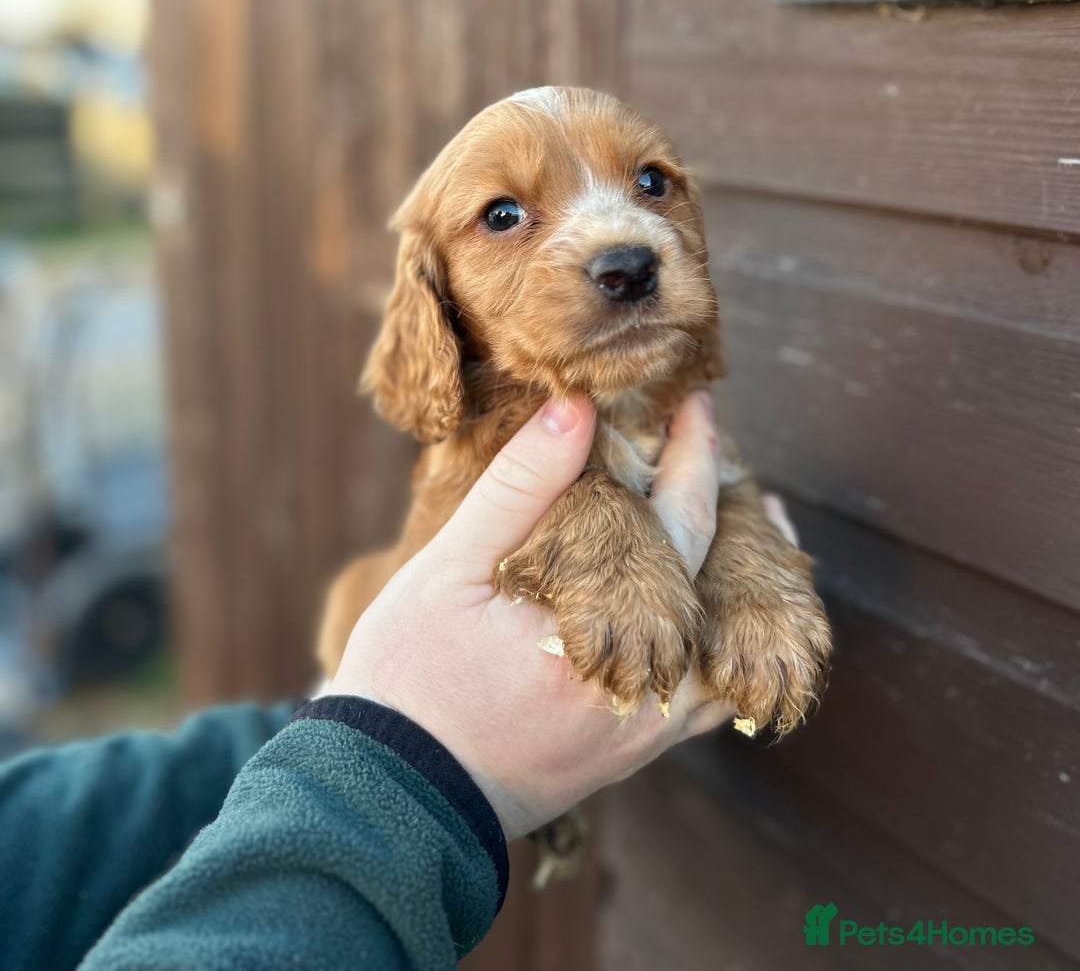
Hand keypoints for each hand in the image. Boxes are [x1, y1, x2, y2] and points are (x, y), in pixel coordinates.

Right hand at [328, 393, 786, 839]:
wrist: (391, 806)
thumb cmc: (408, 680)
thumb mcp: (449, 570)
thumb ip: (519, 487)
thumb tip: (576, 409)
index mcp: (602, 630)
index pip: (677, 521)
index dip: (690, 452)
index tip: (694, 399)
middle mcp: (644, 686)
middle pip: (718, 579)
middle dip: (721, 498)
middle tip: (717, 438)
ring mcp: (646, 728)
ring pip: (730, 642)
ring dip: (742, 571)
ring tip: (757, 512)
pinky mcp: (632, 751)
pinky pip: (708, 691)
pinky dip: (726, 636)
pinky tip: (721, 602)